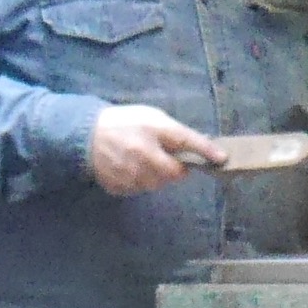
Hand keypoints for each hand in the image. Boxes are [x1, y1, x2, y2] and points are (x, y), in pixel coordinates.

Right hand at [87, 103, 213, 195]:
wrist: (85, 135)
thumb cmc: (124, 122)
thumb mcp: (152, 118)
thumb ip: (176, 133)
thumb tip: (202, 149)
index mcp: (153, 134)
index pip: (187, 142)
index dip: (206, 151)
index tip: (222, 159)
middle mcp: (143, 157)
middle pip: (174, 174)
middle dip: (173, 168)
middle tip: (163, 156)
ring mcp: (130, 175)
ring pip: (156, 185)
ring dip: (156, 177)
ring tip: (142, 161)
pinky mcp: (118, 187)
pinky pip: (138, 190)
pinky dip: (139, 182)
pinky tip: (129, 168)